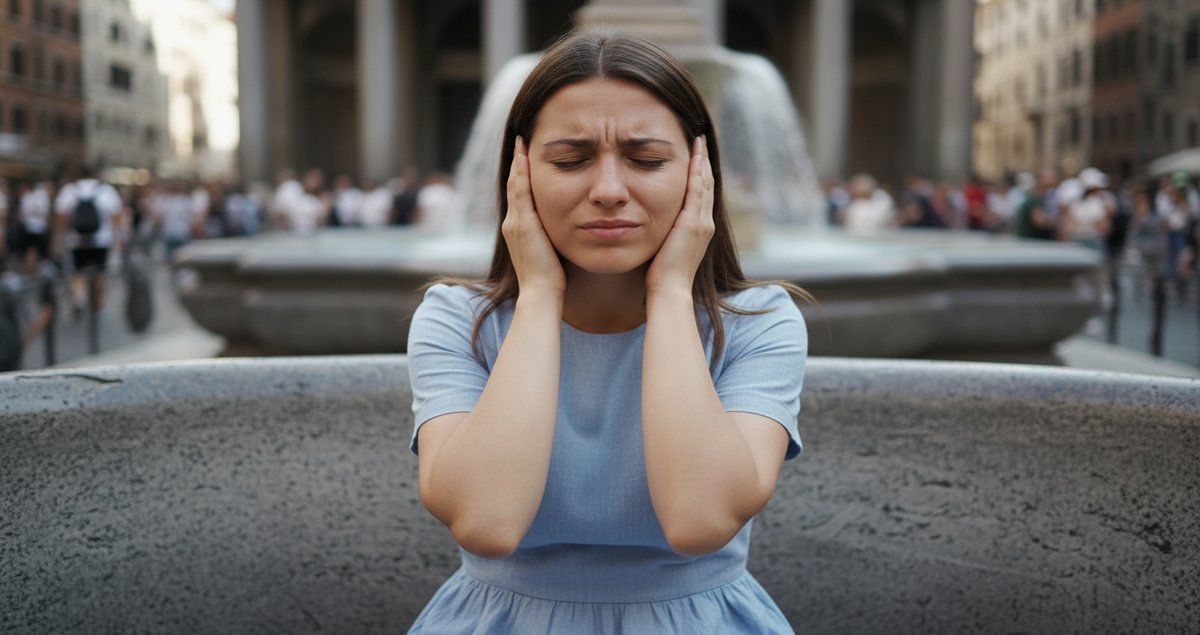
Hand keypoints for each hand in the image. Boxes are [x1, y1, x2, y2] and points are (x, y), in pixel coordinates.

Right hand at [503, 136, 565, 296]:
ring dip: (518, 161)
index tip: (526, 155)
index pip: (519, 194)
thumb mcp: (550, 250)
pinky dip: (521, 173)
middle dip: (517, 162)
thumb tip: (568, 224)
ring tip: (522, 141)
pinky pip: (520, 191)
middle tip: (521, 140)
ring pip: (514, 184)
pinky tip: (525, 157)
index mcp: (518, 228)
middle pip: (513, 184)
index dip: (521, 174)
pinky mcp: (523, 223)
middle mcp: (512, 222)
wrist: (542, 292)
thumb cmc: (551, 278)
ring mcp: (515, 222)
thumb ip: (552, 235)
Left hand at [646, 136, 714, 294]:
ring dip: (703, 161)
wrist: (669, 288)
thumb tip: (650, 219)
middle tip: (700, 141)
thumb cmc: (662, 274)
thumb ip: (664, 231)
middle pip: (707, 184)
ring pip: (706, 184)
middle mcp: (705, 223)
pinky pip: (698, 190)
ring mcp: (702, 222)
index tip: (696, 155)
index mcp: (699, 228)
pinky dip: (698, 172)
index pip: (702, 194)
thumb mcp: (665, 246)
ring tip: (699, 142)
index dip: (700, 174)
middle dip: (704, 162)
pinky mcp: (694, 222)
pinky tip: (695, 156)